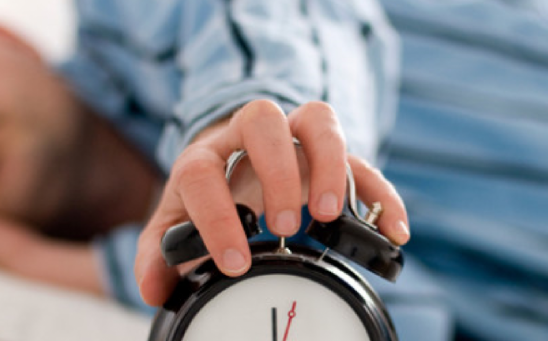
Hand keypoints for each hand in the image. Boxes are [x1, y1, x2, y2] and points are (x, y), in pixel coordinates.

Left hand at [135, 100, 409, 305]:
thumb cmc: (206, 194)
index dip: (217, 217)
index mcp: (205, 155)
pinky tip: (393, 231)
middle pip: (263, 119)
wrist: (232, 161)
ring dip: (329, 164)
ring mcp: (294, 138)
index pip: (203, 172)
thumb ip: (159, 254)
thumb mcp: (177, 222)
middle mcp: (249, 136)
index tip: (236, 262)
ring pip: (317, 119)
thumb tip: (153, 289)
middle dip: (277, 171)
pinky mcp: (331, 154)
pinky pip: (363, 160)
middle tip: (283, 225)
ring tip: (331, 216)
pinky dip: (381, 194)